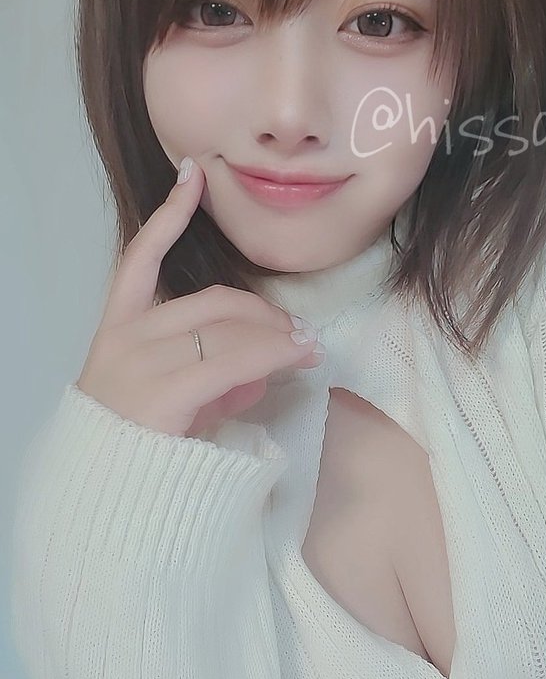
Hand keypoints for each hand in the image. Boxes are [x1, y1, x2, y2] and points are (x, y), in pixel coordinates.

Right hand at [76, 158, 324, 436]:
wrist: (107, 502)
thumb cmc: (139, 452)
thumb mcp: (172, 402)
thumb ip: (210, 376)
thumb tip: (261, 369)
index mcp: (117, 329)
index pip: (140, 258)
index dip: (169, 214)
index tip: (193, 175)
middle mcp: (126, 338)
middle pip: (213, 302)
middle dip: (264, 314)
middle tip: (299, 332)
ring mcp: (142, 363)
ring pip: (229, 331)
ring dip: (277, 337)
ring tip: (306, 349)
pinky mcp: (165, 393)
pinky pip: (233, 362)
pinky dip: (273, 354)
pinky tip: (297, 352)